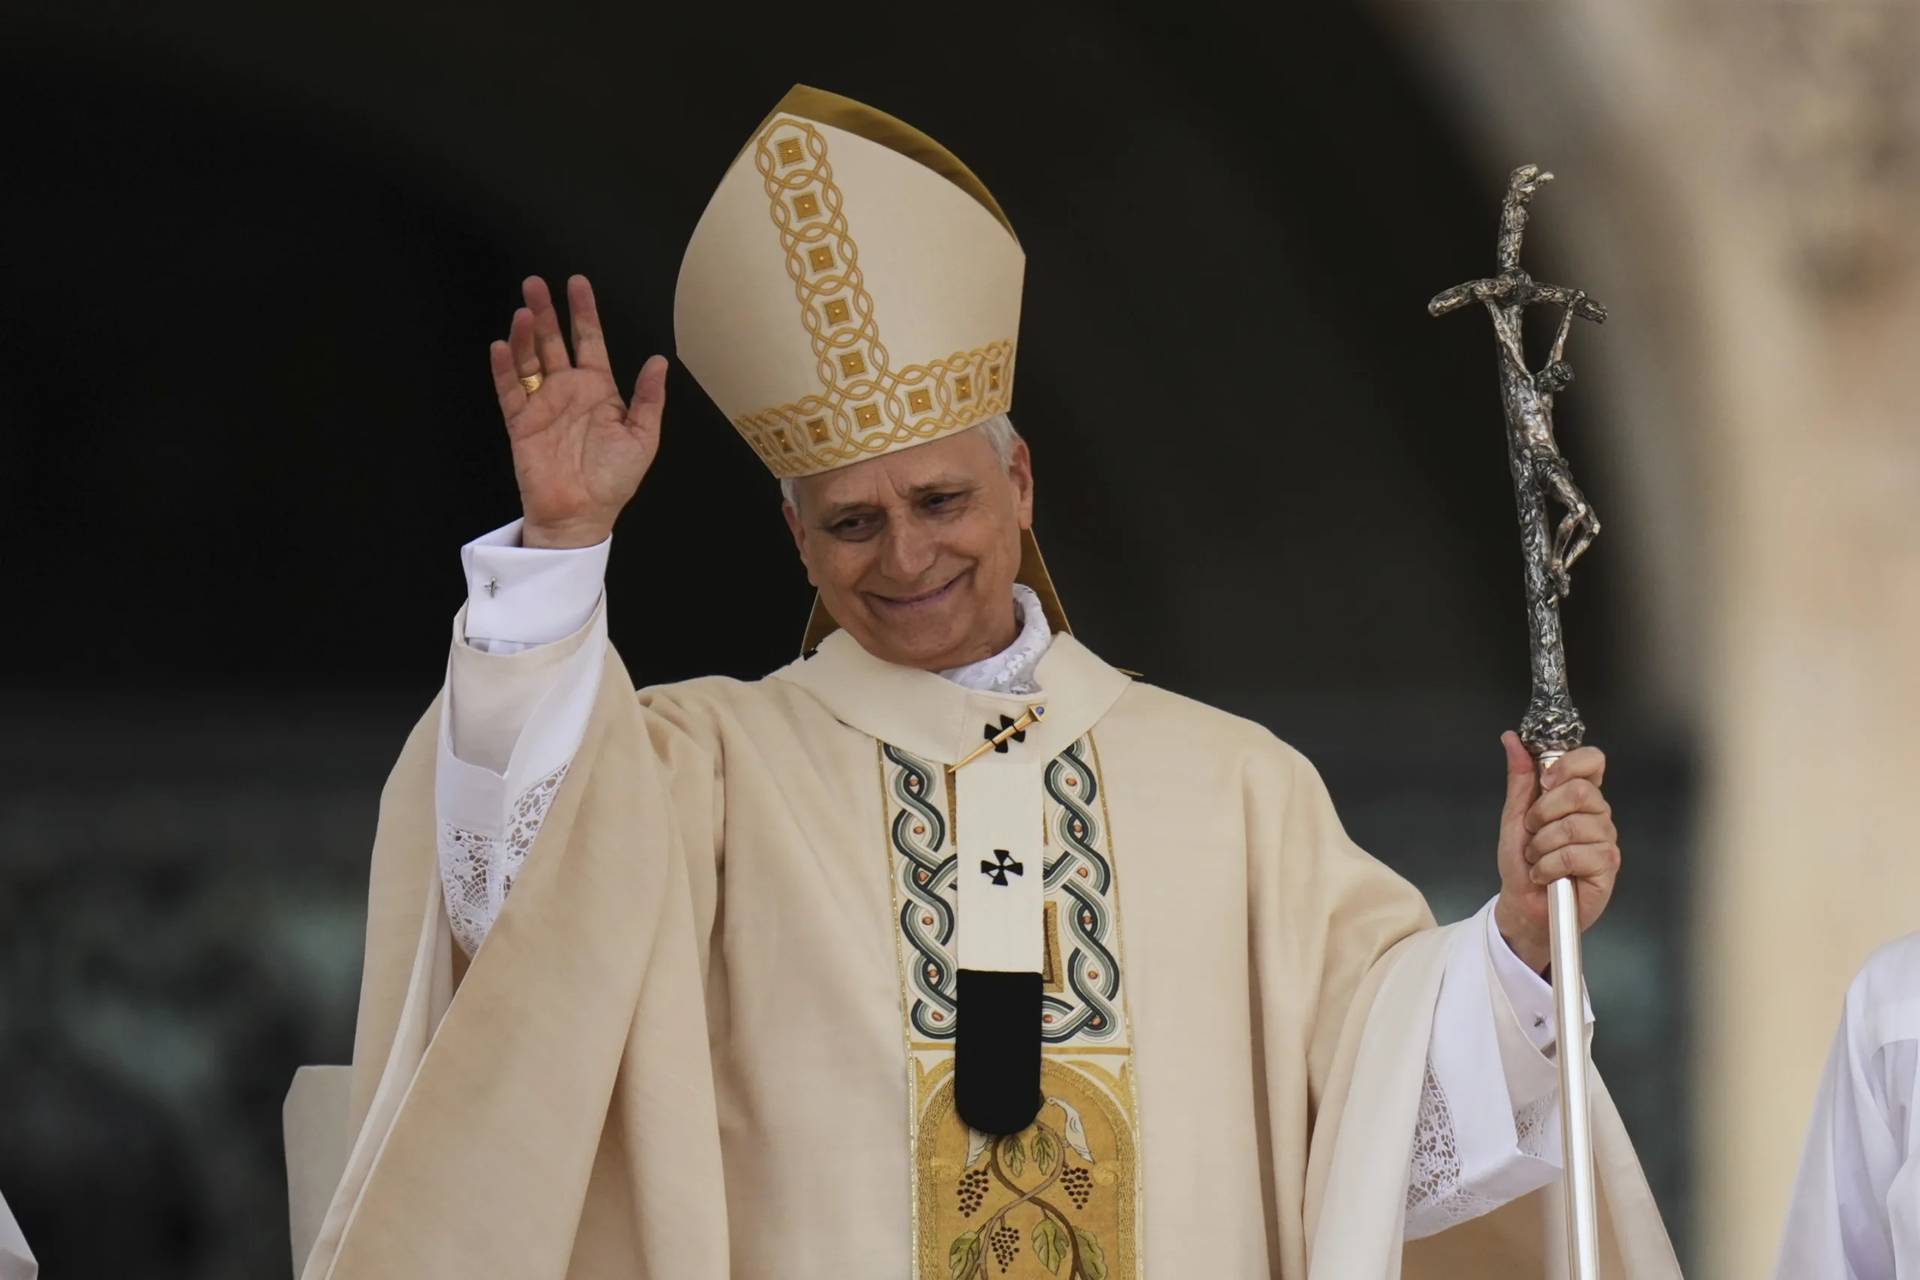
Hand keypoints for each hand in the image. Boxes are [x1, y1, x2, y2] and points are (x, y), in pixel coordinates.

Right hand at [489, 275, 665, 547]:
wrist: (582, 515)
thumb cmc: (613, 480)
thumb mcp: (642, 437)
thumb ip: (649, 398)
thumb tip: (658, 362)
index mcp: (599, 390)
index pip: (590, 341)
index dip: (584, 312)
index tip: (577, 284)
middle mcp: (568, 391)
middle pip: (553, 342)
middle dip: (545, 312)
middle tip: (535, 283)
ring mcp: (543, 405)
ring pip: (529, 360)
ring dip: (525, 335)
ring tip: (524, 311)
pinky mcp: (521, 423)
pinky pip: (509, 390)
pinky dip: (504, 368)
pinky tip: (502, 347)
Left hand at [1491, 731, 1619, 973]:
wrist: (1523, 903)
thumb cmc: (1522, 861)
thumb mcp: (1515, 815)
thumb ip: (1520, 778)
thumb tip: (1511, 739)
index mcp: (1578, 796)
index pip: (1593, 760)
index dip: (1569, 764)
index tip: (1545, 781)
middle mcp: (1597, 814)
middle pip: (1582, 791)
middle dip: (1543, 812)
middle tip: (1532, 830)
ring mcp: (1605, 840)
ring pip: (1575, 826)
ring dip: (1542, 845)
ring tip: (1537, 858)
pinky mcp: (1607, 866)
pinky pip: (1576, 855)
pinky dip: (1549, 866)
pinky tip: (1545, 874)